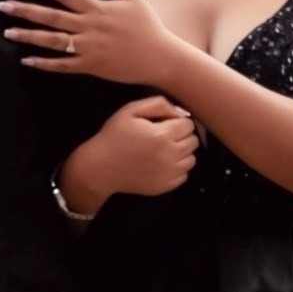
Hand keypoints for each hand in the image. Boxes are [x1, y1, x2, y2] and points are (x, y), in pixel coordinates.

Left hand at [3, 0, 176, 88]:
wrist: (159, 57)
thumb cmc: (147, 25)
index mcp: (97, 8)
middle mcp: (89, 27)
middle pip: (52, 17)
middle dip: (26, 11)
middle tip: (4, 6)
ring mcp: (89, 48)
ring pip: (53, 41)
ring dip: (29, 37)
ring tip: (8, 32)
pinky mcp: (91, 66)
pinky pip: (63, 65)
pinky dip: (45, 64)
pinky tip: (27, 60)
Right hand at [69, 95, 199, 205]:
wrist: (100, 168)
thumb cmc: (114, 136)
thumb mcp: (131, 110)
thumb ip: (158, 104)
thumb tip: (180, 112)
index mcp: (162, 136)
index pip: (189, 125)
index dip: (176, 121)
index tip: (163, 124)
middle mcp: (169, 156)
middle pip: (193, 142)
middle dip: (181, 136)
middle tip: (163, 136)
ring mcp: (168, 174)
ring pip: (191, 159)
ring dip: (181, 153)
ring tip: (163, 150)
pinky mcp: (165, 187)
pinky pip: (184, 175)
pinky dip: (176, 168)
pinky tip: (161, 163)